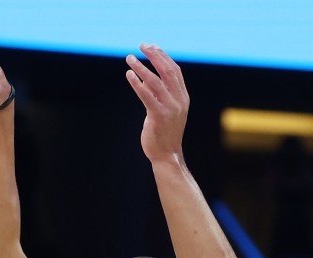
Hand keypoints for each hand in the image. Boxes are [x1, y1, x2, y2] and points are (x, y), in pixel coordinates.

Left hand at [125, 44, 188, 162]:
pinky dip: (137, 83)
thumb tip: (146, 80)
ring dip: (141, 67)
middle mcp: (179, 101)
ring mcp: (169, 108)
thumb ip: (162, 96)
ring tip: (129, 58)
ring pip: (155, 81)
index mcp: (183, 98)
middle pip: (167, 71)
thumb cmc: (165, 134)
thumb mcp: (168, 111)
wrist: (167, 156)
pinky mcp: (158, 116)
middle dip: (154, 56)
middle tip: (142, 46)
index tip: (152, 47)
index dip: (163, 57)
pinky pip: (146, 95)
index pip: (175, 71)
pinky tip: (129, 74)